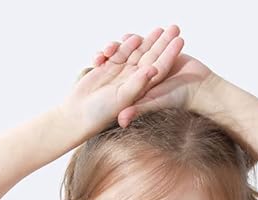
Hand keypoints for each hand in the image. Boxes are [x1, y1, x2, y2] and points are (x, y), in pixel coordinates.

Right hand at [63, 27, 185, 134]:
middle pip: (149, 56)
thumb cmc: (100, 112)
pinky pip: (118, 52)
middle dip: (161, 42)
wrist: (77, 114)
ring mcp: (119, 73)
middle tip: (174, 27)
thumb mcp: (122, 98)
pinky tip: (131, 38)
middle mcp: (131, 80)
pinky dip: (123, 45)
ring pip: (135, 52)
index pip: (158, 67)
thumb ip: (137, 83)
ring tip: (159, 28)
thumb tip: (153, 68)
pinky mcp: (106, 67)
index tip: (180, 40)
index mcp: (139, 89)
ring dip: (146, 40)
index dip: (169, 54)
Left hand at [113, 41, 217, 125]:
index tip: (97, 60)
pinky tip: (134, 36)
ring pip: (132, 52)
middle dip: (111, 55)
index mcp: (134, 88)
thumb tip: (120, 121)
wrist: (201, 86)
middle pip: (119, 63)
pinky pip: (146, 44)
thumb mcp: (155, 102)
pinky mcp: (158, 55)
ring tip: (119, 41)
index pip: (114, 76)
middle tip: (104, 51)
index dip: (103, 69)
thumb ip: (138, 109)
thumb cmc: (179, 98)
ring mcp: (149, 65)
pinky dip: (139, 40)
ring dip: (125, 45)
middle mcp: (139, 77)